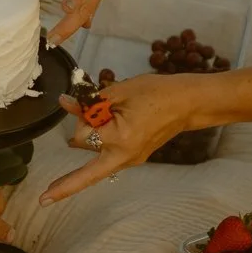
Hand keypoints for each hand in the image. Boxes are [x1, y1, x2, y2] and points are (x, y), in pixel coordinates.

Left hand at [40, 72, 199, 203]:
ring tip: (96, 123)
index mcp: (119, 140)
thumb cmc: (155, 92)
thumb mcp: (119, 91)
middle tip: (93, 107)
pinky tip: (95, 140)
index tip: (81, 101)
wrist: (187, 103)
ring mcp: (130, 161)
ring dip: (89, 141)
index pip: (82, 134)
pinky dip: (100, 146)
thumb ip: (90, 101)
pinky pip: (108, 158)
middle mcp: (123, 158)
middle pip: (86, 147)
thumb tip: (64, 103)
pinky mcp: (134, 158)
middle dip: (83, 128)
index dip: (80, 116)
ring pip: (95, 157)